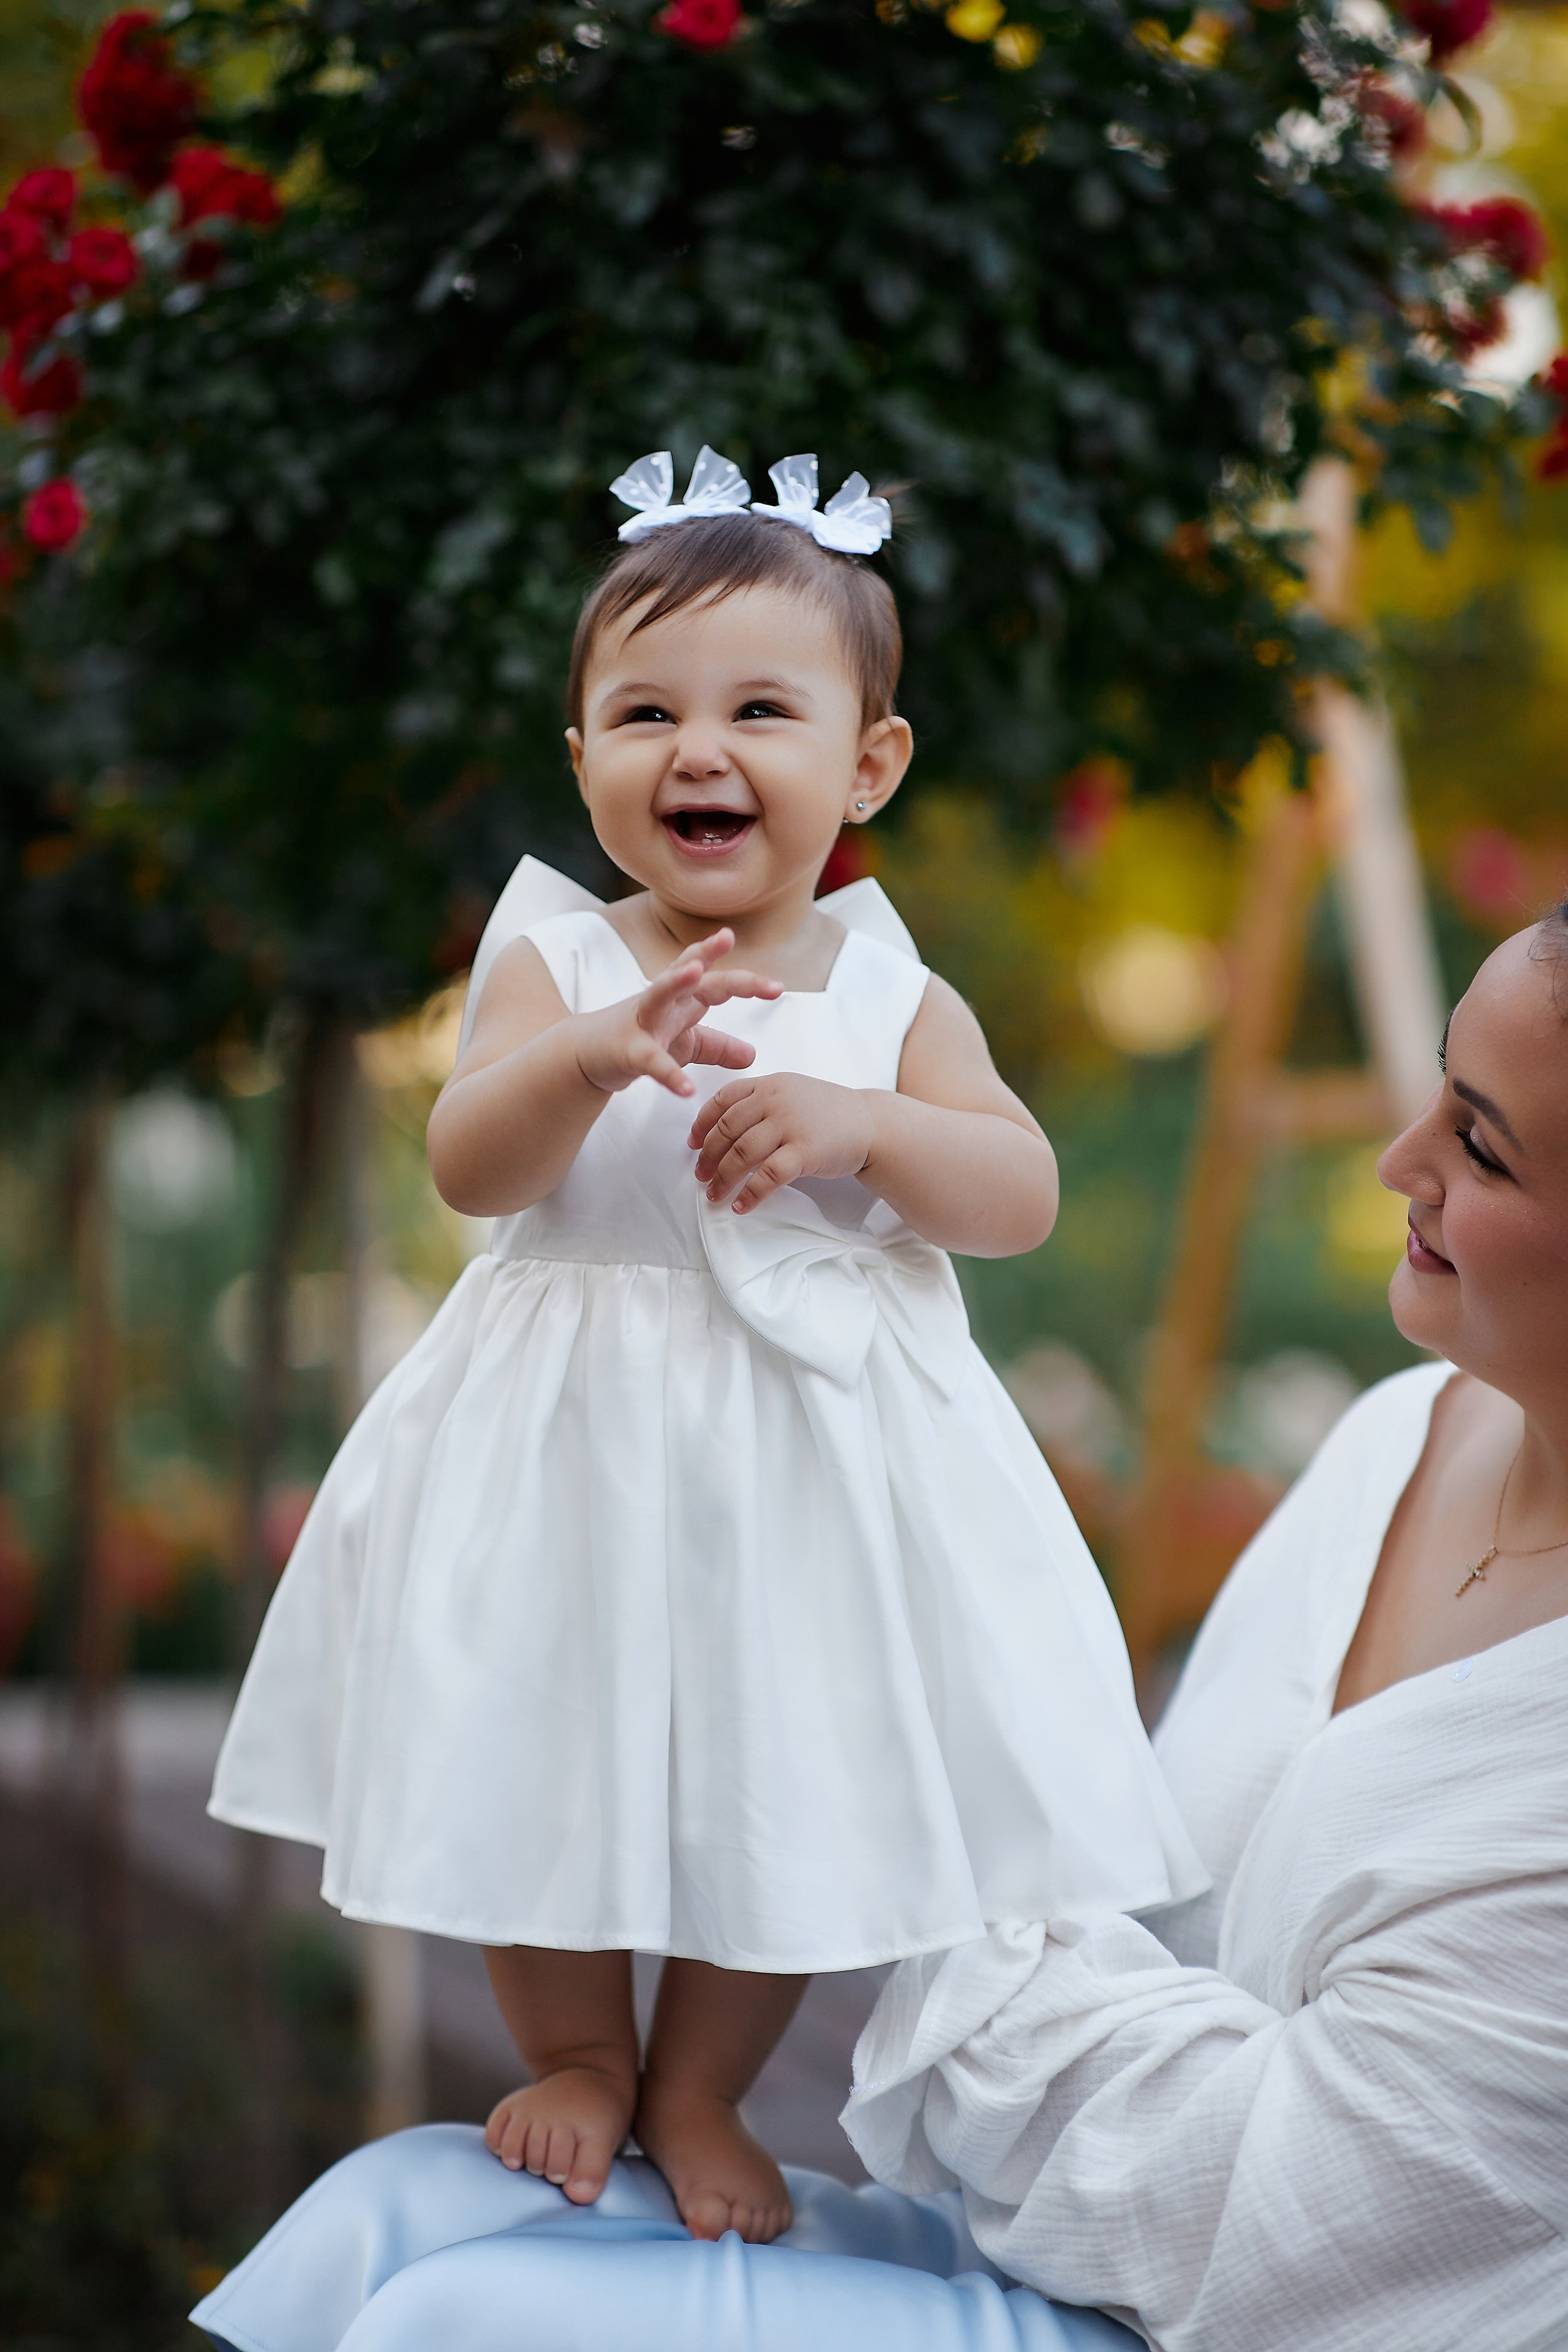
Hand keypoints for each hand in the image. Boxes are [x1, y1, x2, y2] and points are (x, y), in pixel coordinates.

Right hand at [574, 930, 781, 1098]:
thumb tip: (753, 1055)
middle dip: (712, 958)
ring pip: (659, 993)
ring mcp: (642, 1020)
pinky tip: (687, 1089)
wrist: (589, 1056)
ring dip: (675, 980)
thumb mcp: (685, 1044)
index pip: (717, 980)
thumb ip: (718, 1046)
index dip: (746, 981)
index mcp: (682, 998)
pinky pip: (650, 1060)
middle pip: (691, 975)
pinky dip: (669, 1074)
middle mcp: (663, 1000)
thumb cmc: (641, 1041)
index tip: (777, 988)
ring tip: (695, 971)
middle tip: (732, 944)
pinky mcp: (627, 1049)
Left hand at [688, 1073, 873, 1212]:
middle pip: (727, 1130)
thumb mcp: (793, 1092)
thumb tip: (722, 1130)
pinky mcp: (805, 1151)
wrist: (872, 1123)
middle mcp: (776, 1100)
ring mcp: (791, 1124)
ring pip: (742, 1154)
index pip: (723, 1100)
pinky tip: (742, 1206)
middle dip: (708, 1156)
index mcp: (770, 1084)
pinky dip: (750, 1194)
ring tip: (714, 1194)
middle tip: (700, 1174)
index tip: (692, 1143)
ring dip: (723, 1179)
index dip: (701, 1124)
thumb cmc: (829, 1113)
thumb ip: (762, 1102)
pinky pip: (768, 1177)